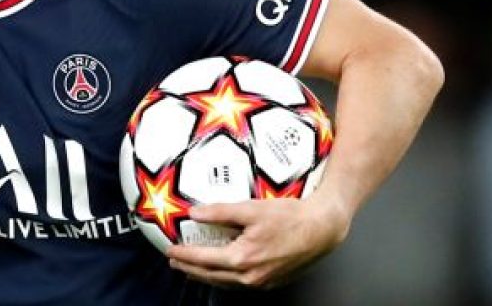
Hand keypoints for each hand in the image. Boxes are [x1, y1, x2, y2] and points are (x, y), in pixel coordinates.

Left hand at [166, 196, 350, 288]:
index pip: (203, 259)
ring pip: (225, 282)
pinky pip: (240, 283)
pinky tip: (221, 271)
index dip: (184, 254)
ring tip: (192, 269)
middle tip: (175, 261)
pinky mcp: (272, 280)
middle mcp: (251, 276)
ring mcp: (262, 281)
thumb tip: (194, 213)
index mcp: (242, 258)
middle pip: (211, 275)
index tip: (169, 249)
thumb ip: (219, 212)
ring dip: (206, 276)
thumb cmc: (291, 217)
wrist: (322, 229)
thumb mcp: (251, 208)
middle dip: (190, 268)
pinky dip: (224, 278)